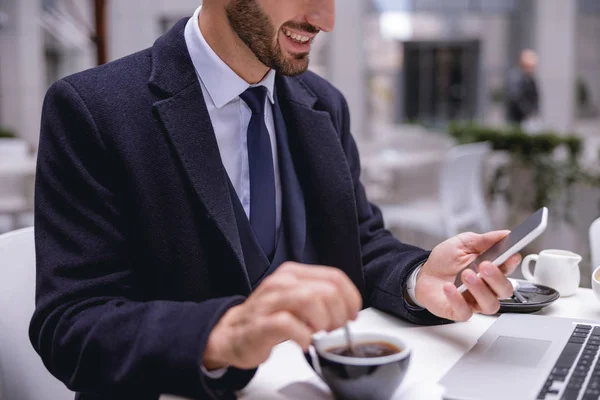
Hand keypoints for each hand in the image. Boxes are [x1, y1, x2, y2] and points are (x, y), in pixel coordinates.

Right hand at [203, 262, 361, 369]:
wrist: (233, 333)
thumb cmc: (269, 317)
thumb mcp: (296, 299)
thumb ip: (321, 297)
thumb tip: (349, 307)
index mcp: (293, 273)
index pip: (335, 277)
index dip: (350, 299)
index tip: (351, 316)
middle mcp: (282, 282)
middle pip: (327, 290)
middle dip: (338, 314)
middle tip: (332, 328)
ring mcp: (270, 301)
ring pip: (311, 300)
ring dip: (322, 322)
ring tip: (317, 332)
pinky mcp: (261, 323)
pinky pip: (289, 324)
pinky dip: (303, 337)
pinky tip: (303, 342)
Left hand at [415, 231, 521, 321]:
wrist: (424, 274)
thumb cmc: (445, 260)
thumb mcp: (463, 243)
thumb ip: (484, 240)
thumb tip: (505, 234)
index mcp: (491, 270)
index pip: (508, 268)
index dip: (511, 263)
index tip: (511, 254)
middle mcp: (487, 288)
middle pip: (504, 290)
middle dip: (497, 278)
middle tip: (485, 265)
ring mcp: (474, 301)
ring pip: (489, 304)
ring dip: (480, 289)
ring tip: (466, 275)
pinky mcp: (459, 311)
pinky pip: (464, 312)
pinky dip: (457, 299)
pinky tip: (449, 287)